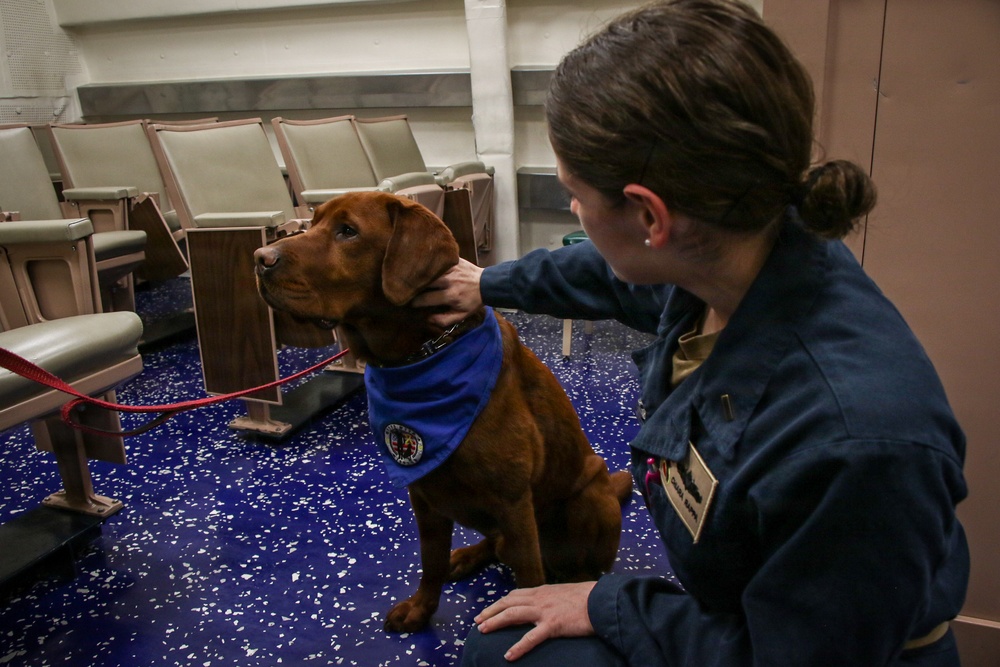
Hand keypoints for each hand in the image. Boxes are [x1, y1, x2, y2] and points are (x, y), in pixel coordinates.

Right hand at [412, 258, 484, 327]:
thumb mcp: (461, 315)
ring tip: (412, 277)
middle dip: (415, 285)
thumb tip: (427, 319)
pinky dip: (430, 264)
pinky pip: (438, 261)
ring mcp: (452, 269)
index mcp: (450, 296)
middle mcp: (449, 281)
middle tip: (408, 288)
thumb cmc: (473, 301)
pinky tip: (423, 266)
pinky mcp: (454, 261)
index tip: (410, 303)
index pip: (426, 298)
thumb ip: (444, 319)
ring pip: (430, 270)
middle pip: (426, 282)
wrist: (488, 284)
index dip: (415, 301)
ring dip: (421, 274)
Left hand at [474, 582, 596, 661]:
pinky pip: (531, 638)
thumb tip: (549, 602)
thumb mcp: (566, 593)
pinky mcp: (553, 625)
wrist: (603, 600)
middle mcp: (540, 598)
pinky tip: (509, 655)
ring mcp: (545, 611)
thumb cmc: (588, 598)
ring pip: (512, 614)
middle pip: (508, 602)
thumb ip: (553, 597)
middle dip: (490, 611)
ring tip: (482, 630)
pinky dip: (518, 647)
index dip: (500, 602)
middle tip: (477, 621)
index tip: (490, 609)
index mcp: (543, 591)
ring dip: (495, 622)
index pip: (515, 594)